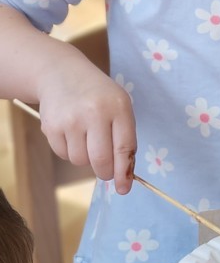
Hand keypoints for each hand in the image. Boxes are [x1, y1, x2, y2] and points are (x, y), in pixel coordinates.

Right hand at [37, 49, 136, 193]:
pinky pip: (64, 155)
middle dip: (106, 172)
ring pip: (81, 161)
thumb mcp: (119, 106)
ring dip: (86, 158)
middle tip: (106, 170)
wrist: (63, 74)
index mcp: (118, 107)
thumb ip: (124, 137)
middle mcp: (94, 112)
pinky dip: (70, 150)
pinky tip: (72, 132)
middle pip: (101, 161)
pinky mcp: (51, 126)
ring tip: (87, 138)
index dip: (125, 173)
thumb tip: (124, 176)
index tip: (124, 188)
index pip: (124, 147)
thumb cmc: (99, 96)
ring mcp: (71, 120)